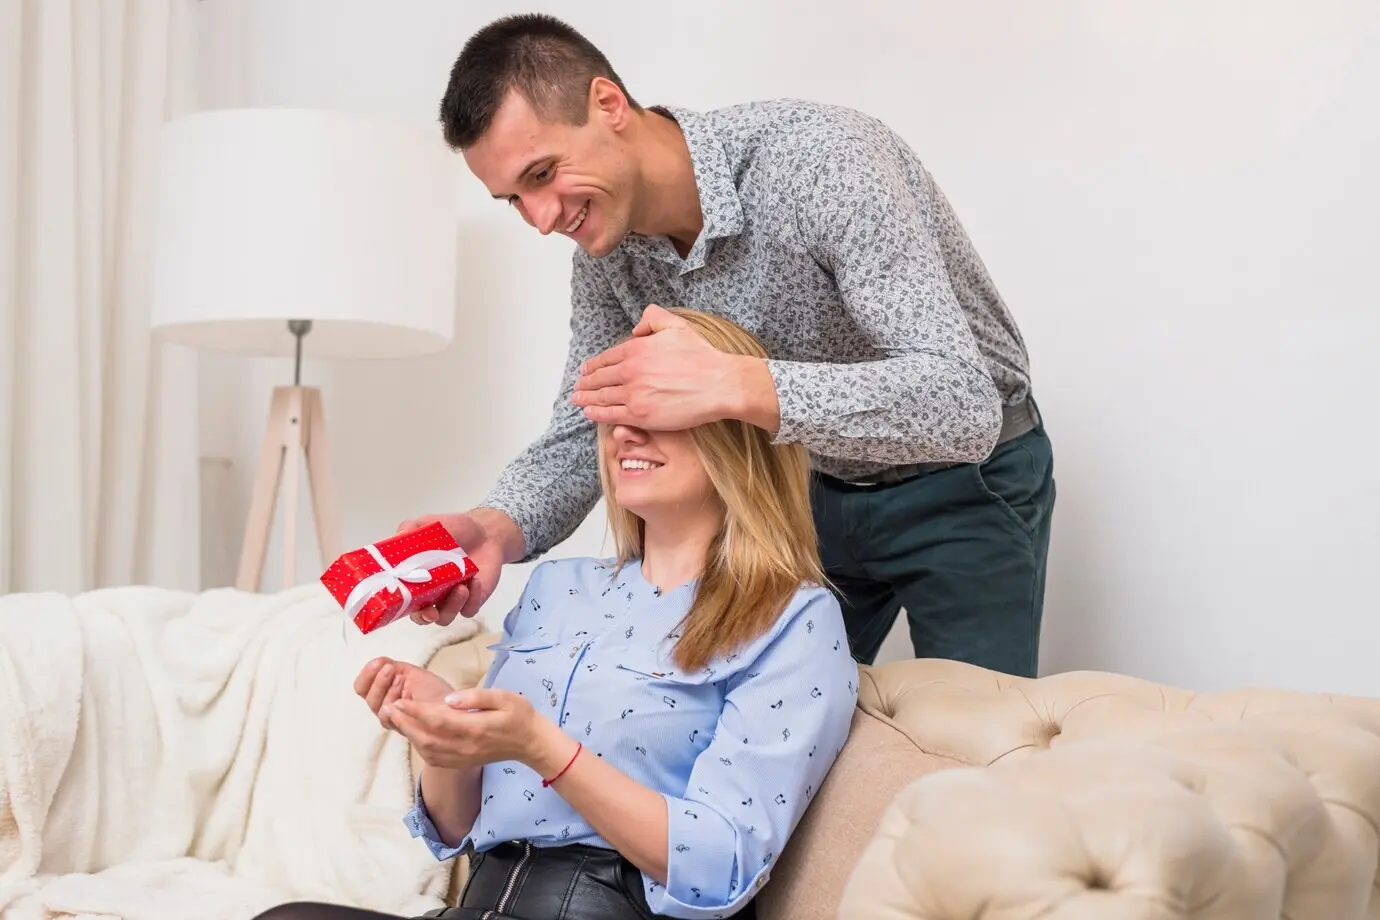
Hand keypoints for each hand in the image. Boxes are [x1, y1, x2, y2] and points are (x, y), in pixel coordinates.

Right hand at [353, 657, 452, 730]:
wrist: (452, 706)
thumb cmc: (433, 691)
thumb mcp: (411, 673)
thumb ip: (391, 667)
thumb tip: (376, 662)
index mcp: (383, 692)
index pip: (361, 686)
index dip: (366, 674)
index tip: (377, 663)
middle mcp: (383, 707)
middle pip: (366, 695)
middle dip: (377, 679)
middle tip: (389, 669)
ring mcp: (391, 718)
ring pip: (375, 704)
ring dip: (385, 687)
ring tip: (400, 678)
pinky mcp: (400, 727)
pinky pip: (388, 715)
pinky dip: (393, 700)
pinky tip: (403, 691)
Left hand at [383, 688, 573, 773]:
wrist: (531, 743)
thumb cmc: (520, 715)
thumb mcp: (504, 697)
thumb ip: (476, 697)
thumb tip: (449, 698)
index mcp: (475, 728)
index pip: (437, 720)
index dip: (415, 711)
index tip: (399, 700)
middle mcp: (465, 747)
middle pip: (426, 738)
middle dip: (405, 723)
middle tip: (389, 708)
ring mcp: (462, 758)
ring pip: (427, 750)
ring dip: (409, 736)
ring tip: (397, 719)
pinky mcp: (461, 762)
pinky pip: (434, 758)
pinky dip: (419, 746)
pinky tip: (414, 734)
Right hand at [394, 510, 512, 625]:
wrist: (485, 531)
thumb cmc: (453, 529)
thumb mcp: (428, 523)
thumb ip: (409, 529)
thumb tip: (399, 536)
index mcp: (415, 579)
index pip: (402, 599)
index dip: (399, 606)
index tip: (403, 601)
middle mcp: (431, 593)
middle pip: (422, 617)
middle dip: (424, 617)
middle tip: (431, 611)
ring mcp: (451, 599)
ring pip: (446, 617)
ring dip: (451, 606)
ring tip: (461, 588)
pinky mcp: (472, 600)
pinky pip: (469, 610)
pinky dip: (472, 599)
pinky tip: (475, 580)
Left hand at [570, 304, 746, 429]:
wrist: (717, 384)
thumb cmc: (702, 357)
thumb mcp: (676, 325)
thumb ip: (652, 318)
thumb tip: (636, 329)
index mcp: (636, 349)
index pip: (607, 358)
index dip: (593, 365)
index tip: (586, 370)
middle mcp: (630, 371)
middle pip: (599, 378)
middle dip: (585, 383)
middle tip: (577, 387)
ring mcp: (633, 394)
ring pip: (601, 397)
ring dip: (586, 398)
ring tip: (578, 400)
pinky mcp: (639, 415)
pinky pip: (610, 414)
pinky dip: (596, 413)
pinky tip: (589, 413)